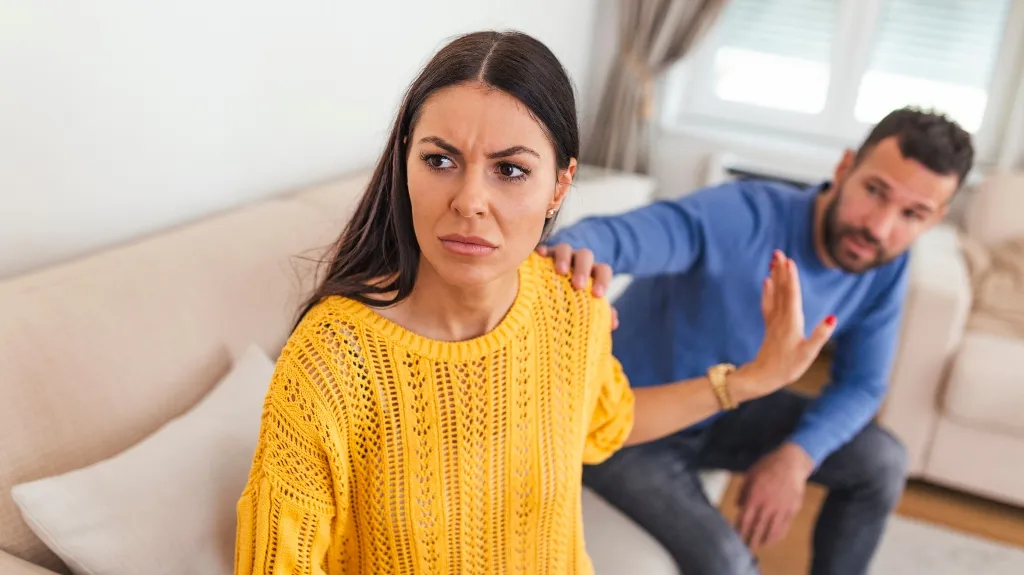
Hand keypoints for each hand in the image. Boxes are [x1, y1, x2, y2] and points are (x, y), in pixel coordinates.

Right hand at [537, 243, 617, 328]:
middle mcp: (577, 262)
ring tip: (561, 271)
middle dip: (583, 269)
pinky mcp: (544, 255)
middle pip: (585, 256)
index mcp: (592, 273)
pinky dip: (543, 250)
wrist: (550, 297)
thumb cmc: (573, 304)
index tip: (597, 295)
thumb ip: (601, 313)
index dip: (603, 280)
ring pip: (565, 249)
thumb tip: (613, 323)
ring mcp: (560, 256)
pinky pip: (544, 249)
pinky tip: (540, 254)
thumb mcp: (586, 308)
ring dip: (564, 258)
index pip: (603, 270)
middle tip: (578, 285)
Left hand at [731, 250, 835, 400]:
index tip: (789, 260)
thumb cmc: (787, 368)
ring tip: (773, 260)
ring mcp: (774, 321)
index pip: (791, 295)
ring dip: (774, 276)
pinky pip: (768, 303)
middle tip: (778, 252)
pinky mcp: (770, 326)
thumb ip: (820, 335)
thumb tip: (833, 317)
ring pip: (774, 294)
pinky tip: (766, 281)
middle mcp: (781, 318)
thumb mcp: (808, 354)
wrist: (762, 377)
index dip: (790, 278)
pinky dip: (767, 291)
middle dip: (780, 270)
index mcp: (792, 322)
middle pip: (781, 289)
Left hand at [736, 443, 813, 550]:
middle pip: (758, 528)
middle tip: (745, 548)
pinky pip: (784, 526)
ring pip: (772, 530)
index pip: (745, 519)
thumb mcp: (750, 475)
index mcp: (755, 496)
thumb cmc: (767, 466)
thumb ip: (742, 491)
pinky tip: (772, 538)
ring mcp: (781, 509)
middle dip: (751, 539)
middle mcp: (768, 505)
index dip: (740, 530)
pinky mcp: (792, 510)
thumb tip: (738, 505)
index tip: (735, 538)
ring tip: (758, 545)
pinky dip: (778, 534)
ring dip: (764, 540)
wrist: (791, 462)